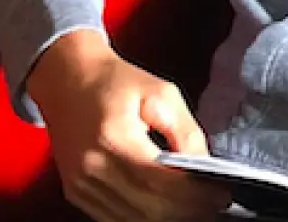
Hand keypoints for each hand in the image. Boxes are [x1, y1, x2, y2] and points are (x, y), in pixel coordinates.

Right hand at [27, 30, 231, 220]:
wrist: (67, 78)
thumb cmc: (115, 81)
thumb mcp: (161, 93)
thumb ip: (185, 132)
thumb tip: (204, 167)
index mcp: (114, 138)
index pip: (160, 181)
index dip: (194, 195)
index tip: (221, 195)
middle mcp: (92, 168)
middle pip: (148, 208)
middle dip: (187, 210)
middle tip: (214, 204)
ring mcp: (80, 185)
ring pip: (132, 220)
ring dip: (168, 217)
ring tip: (195, 206)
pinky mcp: (76, 193)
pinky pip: (115, 218)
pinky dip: (144, 217)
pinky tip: (166, 207)